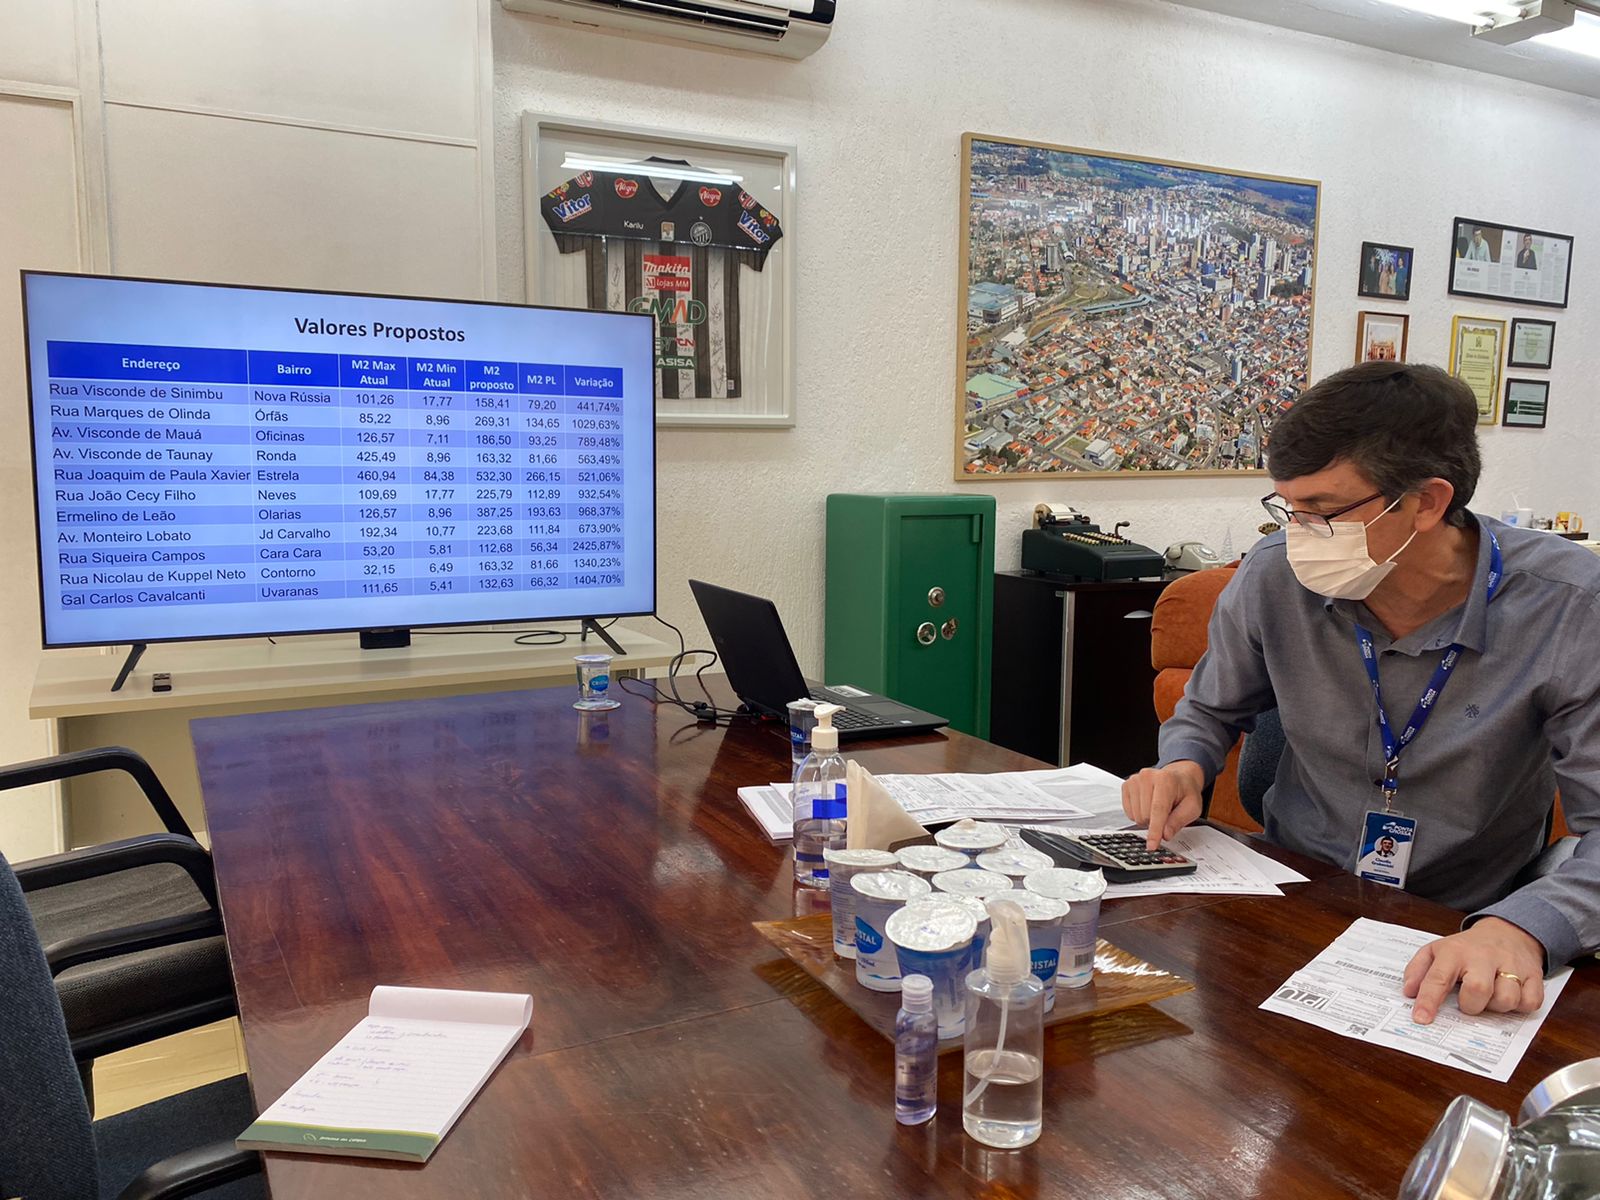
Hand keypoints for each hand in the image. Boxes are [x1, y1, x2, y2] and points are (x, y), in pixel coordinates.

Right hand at [1121, 761, 1205, 850]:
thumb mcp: (1192, 807)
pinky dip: (1138, 815)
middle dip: (1156, 823)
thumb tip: (1165, 834)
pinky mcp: (1126, 786)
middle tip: (1167, 814)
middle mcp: (1147, 777)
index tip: (1152, 845)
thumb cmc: (1185, 792)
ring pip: (1136, 816)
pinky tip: (1147, 806)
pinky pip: (1129, 813)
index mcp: (1165, 780)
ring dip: (1147, 819)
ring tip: (1158, 809)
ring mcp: (1134, 780)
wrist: (1178, 778)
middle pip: (1145, 815)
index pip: (1157, 809)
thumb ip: (1179, 821)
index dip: (1155, 830)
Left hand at [1402, 917, 1544, 1023]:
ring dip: (1496, 1007)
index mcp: (1455, 951)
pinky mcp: (1534, 974)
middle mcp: (1483, 956)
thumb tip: (1409, 992)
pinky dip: (1520, 1006)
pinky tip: (1510, 995)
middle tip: (1468, 1002)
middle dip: (1470, 1005)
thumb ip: (1417, 970)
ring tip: (1490, 996)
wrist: (1507, 931)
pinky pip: (1531, 1002)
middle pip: (1478, 989)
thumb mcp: (1436, 950)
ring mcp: (1511, 964)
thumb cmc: (1467, 948)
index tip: (1421, 1018)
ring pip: (1506, 999)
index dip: (1428, 1000)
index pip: (1438, 977)